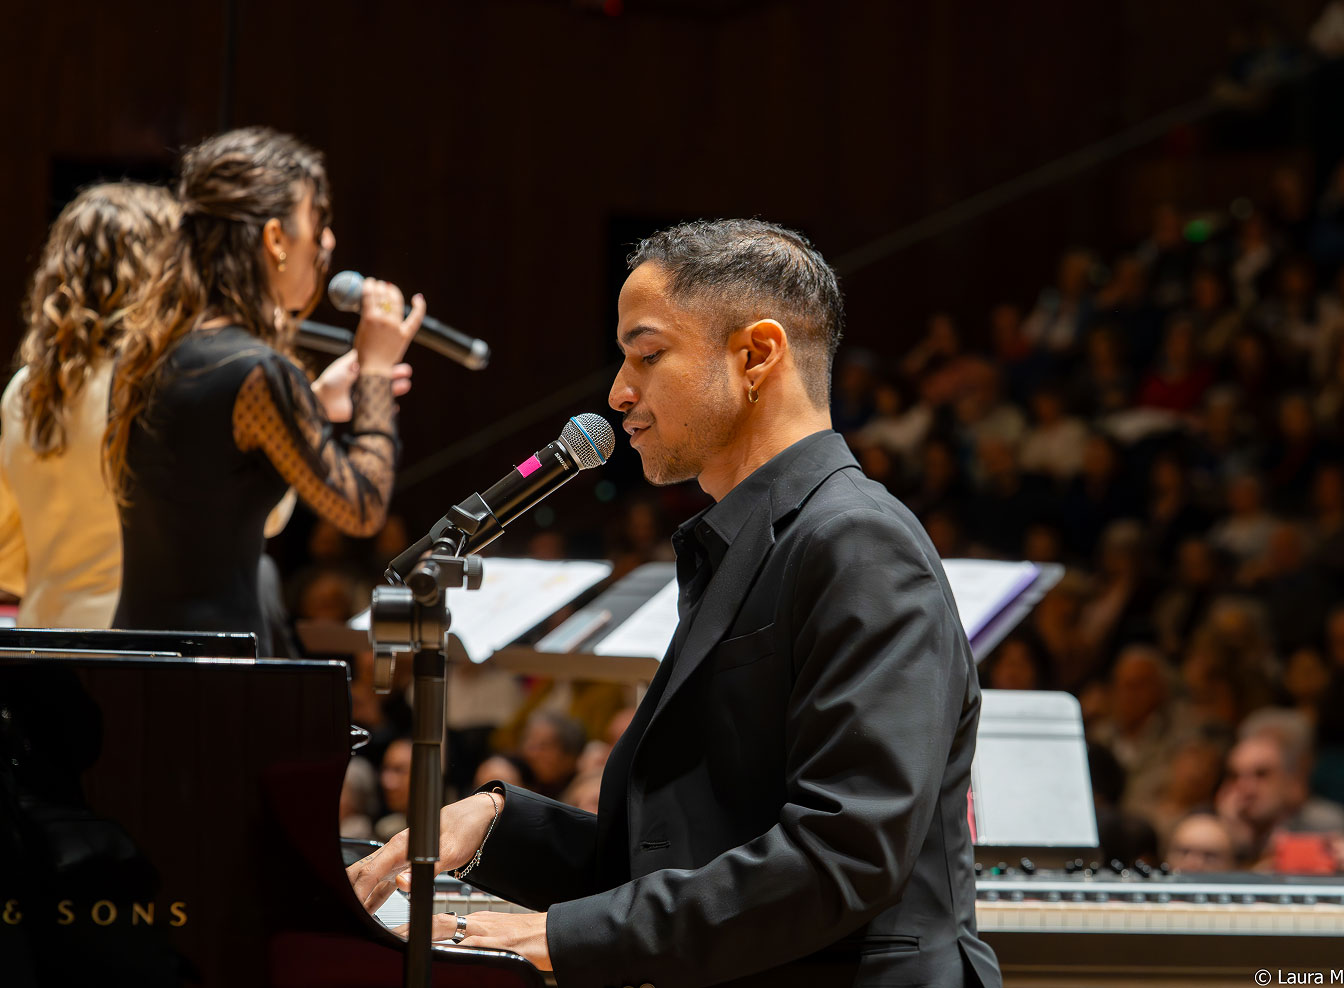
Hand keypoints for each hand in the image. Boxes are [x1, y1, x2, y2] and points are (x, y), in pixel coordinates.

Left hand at [311, 349, 411, 422]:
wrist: (322, 400)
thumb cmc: (331, 381)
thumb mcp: (344, 365)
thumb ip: (357, 360)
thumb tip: (368, 351)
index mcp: (360, 370)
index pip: (377, 365)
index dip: (388, 362)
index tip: (398, 358)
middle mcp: (365, 382)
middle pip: (384, 377)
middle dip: (396, 374)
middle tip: (407, 371)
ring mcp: (366, 395)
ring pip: (384, 391)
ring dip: (396, 388)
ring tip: (405, 385)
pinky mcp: (365, 408)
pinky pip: (379, 407)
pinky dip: (388, 407)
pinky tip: (394, 405)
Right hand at [346, 791, 501, 913]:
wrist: (477, 817)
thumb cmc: (463, 829)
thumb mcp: (448, 851)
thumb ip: (425, 869)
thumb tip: (401, 884)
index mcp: (401, 846)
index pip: (369, 871)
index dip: (355, 891)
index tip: (347, 908)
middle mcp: (395, 851)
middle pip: (363, 873)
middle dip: (349, 892)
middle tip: (340, 917)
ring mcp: (398, 858)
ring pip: (370, 879)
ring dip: (358, 896)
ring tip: (348, 918)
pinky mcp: (405, 864)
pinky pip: (383, 882)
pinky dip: (372, 896)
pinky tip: (367, 910)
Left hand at [354, 278, 426, 375]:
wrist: (372, 370)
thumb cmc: (377, 365)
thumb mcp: (390, 351)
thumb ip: (389, 336)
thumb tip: (382, 323)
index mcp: (405, 335)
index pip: (417, 317)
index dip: (419, 307)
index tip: (418, 299)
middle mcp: (396, 326)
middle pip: (396, 302)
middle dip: (391, 291)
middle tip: (384, 286)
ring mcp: (384, 322)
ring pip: (383, 297)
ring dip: (379, 287)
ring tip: (374, 282)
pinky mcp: (370, 319)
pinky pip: (369, 298)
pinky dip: (369, 288)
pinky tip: (369, 283)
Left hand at [392, 911, 550, 971]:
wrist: (553, 934)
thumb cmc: (529, 937)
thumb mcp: (498, 933)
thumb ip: (475, 938)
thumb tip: (453, 949)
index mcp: (478, 921)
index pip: (442, 919)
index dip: (419, 924)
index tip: (399, 932)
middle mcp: (480, 924)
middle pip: (440, 923)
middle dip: (415, 929)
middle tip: (394, 937)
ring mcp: (488, 935)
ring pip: (452, 933)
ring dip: (429, 938)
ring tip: (407, 942)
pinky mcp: (499, 947)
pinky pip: (474, 948)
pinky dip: (457, 951)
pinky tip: (444, 955)